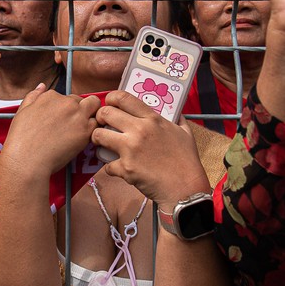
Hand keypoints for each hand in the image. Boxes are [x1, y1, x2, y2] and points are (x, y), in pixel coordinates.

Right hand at [0, 85, 100, 174]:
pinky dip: (93, 129)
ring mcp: (77, 116)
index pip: (65, 96)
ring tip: (81, 128)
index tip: (61, 119)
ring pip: (94, 106)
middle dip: (80, 108)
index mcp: (51, 96)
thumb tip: (41, 86)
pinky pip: (97, 124)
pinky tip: (83, 137)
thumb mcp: (22, 111)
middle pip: (81, 99)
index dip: (64, 108)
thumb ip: (33, 96)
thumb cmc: (21, 140)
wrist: (27, 160)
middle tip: (73, 123)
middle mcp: (66, 102)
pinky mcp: (85, 131)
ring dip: (90, 114)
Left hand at [91, 91, 209, 204]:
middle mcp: (139, 130)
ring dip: (97, 140)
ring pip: (98, 135)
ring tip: (102, 144)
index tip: (109, 104)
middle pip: (105, 113)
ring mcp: (130, 149)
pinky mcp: (125, 169)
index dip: (111, 98)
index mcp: (152, 119)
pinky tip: (117, 169)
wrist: (185, 187)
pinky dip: (110, 168)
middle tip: (102, 124)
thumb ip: (177, 119)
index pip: (124, 98)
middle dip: (100, 117)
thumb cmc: (187, 161)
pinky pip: (106, 165)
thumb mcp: (185, 133)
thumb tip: (175, 111)